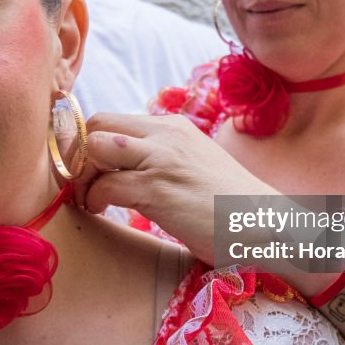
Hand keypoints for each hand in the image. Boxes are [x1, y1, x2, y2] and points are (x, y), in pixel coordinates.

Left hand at [73, 113, 277, 264]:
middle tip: (82, 183)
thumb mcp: (194, 166)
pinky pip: (105, 184)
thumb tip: (124, 168)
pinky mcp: (158, 189)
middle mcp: (165, 135)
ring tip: (89, 198)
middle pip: (97, 124)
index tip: (87, 169)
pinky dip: (93, 199)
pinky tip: (100, 211)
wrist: (267, 226)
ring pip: (95, 147)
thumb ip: (163, 158)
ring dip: (82, 174)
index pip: (111, 118)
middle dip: (78, 154)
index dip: (89, 143)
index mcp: (173, 127)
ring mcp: (161, 159)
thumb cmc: (229, 206)